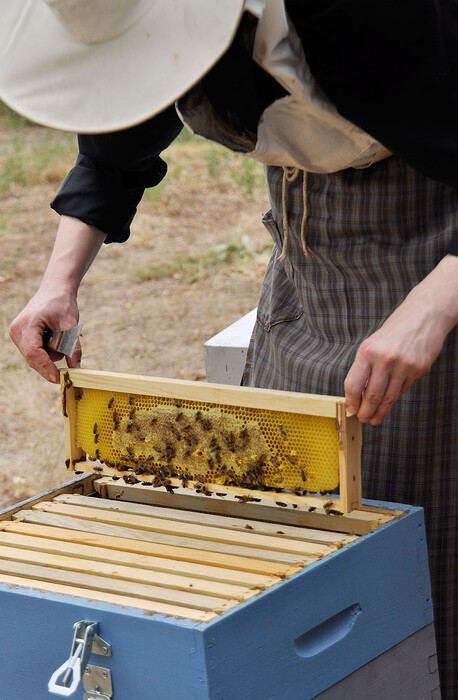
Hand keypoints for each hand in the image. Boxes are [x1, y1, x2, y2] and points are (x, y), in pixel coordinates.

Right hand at [9, 215, 105, 382]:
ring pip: (33, 357)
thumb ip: (73, 347)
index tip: (58, 378)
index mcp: (28, 324)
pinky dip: (46, 351)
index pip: (34, 353)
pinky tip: (53, 338)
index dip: (46, 367)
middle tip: (66, 373)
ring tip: (60, 336)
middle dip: (49, 365)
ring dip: (49, 355)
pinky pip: (33, 352)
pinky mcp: (20, 336)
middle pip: (32, 358)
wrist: (55, 289)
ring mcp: (16, 334)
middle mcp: (17, 330)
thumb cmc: (62, 304)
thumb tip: (76, 368)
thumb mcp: (71, 325)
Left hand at [344, 254, 457, 424]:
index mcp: (368, 350)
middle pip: (371, 395)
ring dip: (379, 411)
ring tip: (374, 419)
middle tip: (362, 419)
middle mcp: (385, 359)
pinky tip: (388, 403)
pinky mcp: (419, 370)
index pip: (353, 384)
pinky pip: (402, 390)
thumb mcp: (373, 344)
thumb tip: (357, 394)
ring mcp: (404, 366)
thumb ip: (365, 367)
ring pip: (388, 397)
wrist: (425, 315)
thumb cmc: (395, 330)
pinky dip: (393, 398)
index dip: (351, 401)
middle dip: (365, 412)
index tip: (350, 409)